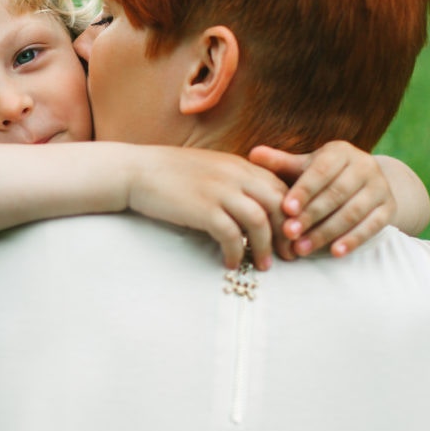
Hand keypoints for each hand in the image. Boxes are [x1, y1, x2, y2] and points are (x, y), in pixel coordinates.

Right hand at [126, 147, 289, 269]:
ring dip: (265, 248)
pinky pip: (231, 235)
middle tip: (289, 255)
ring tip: (264, 265)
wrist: (136, 170)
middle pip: (279, 205)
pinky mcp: (203, 208)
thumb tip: (256, 206)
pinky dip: (236, 252)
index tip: (293, 236)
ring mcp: (219, 191)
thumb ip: (236, 181)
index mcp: (240, 164)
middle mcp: (235, 175)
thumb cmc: (171, 173)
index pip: (281, 188)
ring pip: (259, 221)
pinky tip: (232, 263)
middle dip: (288, 233)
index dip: (293, 214)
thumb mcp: (211, 168)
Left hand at [248, 142, 395, 258]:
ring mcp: (380, 187)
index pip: (322, 171)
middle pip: (336, 194)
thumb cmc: (322, 176)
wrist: (365, 184)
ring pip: (352, 212)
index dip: (304, 191)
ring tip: (302, 249)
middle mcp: (364, 165)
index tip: (286, 209)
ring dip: (326, 232)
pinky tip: (334, 253)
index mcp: (340, 152)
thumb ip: (279, 163)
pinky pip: (372, 226)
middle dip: (311, 215)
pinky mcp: (388, 208)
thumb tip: (252, 154)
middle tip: (289, 233)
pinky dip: (353, 240)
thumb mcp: (303, 167)